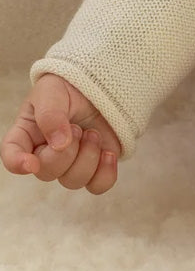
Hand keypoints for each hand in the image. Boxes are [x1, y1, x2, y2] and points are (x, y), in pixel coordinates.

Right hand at [1, 73, 121, 193]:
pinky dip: (105, 173)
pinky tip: (108, 153)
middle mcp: (44, 154)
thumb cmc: (68, 88)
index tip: (31, 163)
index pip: (12, 155)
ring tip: (92, 134)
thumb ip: (51, 115)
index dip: (17, 164)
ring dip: (87, 157)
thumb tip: (58, 144)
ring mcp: (71, 163)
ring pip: (72, 181)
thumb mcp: (52, 91)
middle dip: (65, 151)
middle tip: (77, 128)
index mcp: (27, 135)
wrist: (99, 85)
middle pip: (47, 172)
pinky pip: (98, 185)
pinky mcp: (95, 166)